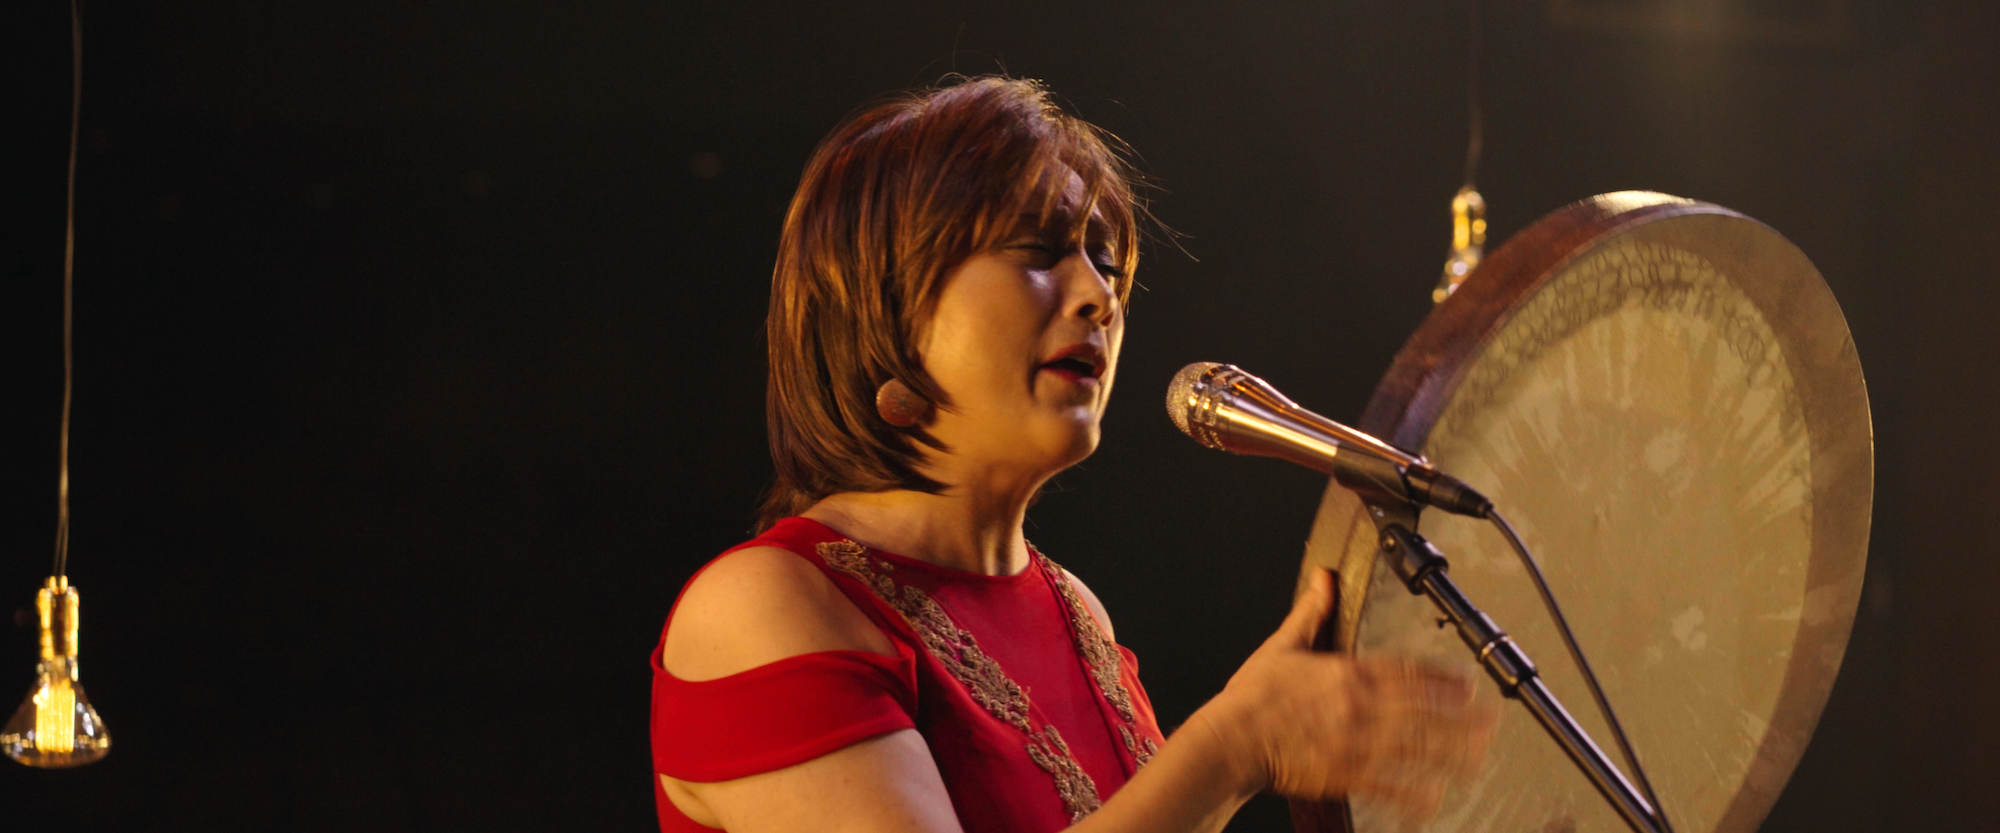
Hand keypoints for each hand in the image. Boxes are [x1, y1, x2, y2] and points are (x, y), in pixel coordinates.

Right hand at [1192, 569, 1498, 824]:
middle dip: (1463, 715)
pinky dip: (1414, 795)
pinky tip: (1434, 799)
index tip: (1468, 680)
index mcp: (1347, 672)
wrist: (1230, 742)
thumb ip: (1311, 613)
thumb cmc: (1251, 698)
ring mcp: (1357, 744)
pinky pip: (1390, 787)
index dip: (1444, 676)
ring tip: (1478, 757)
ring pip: (1418, 748)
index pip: (1408, 670)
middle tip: (1491, 720)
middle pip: (1425, 709)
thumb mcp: (1281, 646)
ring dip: (1452, 753)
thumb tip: (1324, 579)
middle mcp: (1360, 707)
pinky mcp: (1346, 775)